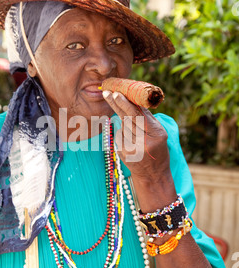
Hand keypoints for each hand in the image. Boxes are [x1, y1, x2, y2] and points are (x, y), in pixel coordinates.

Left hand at [103, 90, 175, 211]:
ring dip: (125, 123)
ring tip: (136, 134)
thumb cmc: (157, 148)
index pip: (138, 116)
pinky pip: (119, 135)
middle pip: (127, 119)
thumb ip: (147, 118)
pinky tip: (131, 142)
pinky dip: (123, 134)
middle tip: (107, 92)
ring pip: (123, 126)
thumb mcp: (159, 133)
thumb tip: (132, 98)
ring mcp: (132, 149)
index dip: (126, 104)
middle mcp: (144, 142)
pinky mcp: (123, 154)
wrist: (153, 174)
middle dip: (117, 104)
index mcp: (157, 135)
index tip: (116, 93)